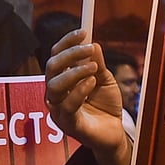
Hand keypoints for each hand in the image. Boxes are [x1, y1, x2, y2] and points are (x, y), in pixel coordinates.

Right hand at [44, 29, 131, 164]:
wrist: (114, 133)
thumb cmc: (105, 105)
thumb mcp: (105, 79)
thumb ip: (98, 63)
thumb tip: (93, 43)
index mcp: (62, 80)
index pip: (56, 56)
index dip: (67, 42)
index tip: (83, 31)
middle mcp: (56, 93)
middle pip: (50, 67)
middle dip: (69, 54)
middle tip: (89, 48)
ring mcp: (59, 109)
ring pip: (54, 86)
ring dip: (74, 72)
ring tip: (93, 68)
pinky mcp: (68, 124)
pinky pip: (67, 105)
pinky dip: (79, 90)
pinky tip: (91, 83)